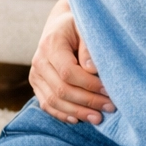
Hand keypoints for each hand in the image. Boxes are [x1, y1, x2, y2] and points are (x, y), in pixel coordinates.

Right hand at [28, 0, 114, 123]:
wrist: (60, 25)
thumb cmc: (78, 25)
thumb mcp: (86, 28)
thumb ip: (89, 47)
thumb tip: (93, 70)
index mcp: (51, 44)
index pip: (68, 72)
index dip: (89, 84)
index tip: (109, 90)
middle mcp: (39, 61)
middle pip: (61, 90)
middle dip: (87, 102)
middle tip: (109, 107)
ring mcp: (35, 75)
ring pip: (53, 101)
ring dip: (77, 112)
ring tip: (98, 118)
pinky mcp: (36, 84)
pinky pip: (46, 104)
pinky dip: (62, 114)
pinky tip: (78, 119)